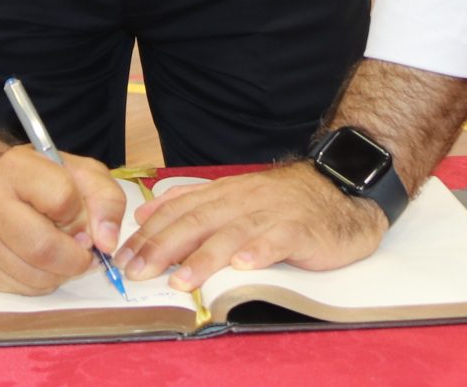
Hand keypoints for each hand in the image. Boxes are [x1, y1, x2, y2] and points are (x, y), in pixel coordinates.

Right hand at [0, 145, 127, 295]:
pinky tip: (46, 263)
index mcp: (15, 168)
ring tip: (66, 254)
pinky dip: (45, 282)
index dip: (82, 214)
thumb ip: (106, 200)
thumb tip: (107, 243)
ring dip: (63, 273)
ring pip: (35, 275)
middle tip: (85, 250)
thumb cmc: (46, 180)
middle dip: (76, 257)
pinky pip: (24, 289)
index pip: (61, 199)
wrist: (1, 189)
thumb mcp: (83, 174)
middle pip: (43, 247)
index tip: (83, 217)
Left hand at [114, 161, 387, 291]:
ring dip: (204, 257)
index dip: (149, 234)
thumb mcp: (235, 195)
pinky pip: (278, 239)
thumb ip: (192, 203)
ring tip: (182, 280)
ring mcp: (272, 214)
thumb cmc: (287, 200)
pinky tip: (244, 265)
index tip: (123, 257)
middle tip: (138, 271)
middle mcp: (243, 201)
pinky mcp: (301, 229)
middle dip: (163, 247)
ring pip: (232, 233)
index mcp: (225, 194)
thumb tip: (147, 212)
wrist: (343, 187)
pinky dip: (260, 251)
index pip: (178, 212)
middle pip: (197, 222)